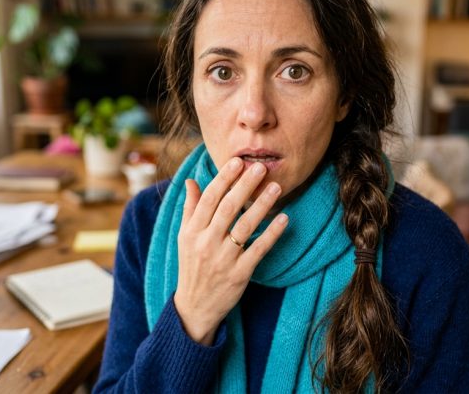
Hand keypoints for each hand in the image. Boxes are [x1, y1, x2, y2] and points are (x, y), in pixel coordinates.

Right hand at [173, 157, 288, 345]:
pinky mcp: (239, 274)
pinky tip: (284, 219)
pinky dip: (272, 233)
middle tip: (261, 168)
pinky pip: (258, 249)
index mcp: (191, 231)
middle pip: (228, 208)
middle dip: (245, 186)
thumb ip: (190, 209)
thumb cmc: (191, 267)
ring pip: (245, 226)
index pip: (209, 199)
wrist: (195, 307)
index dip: (223, 179)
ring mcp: (223, 259)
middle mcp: (206, 243)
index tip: (237, 162)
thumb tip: (191, 180)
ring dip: (262, 205)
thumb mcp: (184, 238)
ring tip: (276, 187)